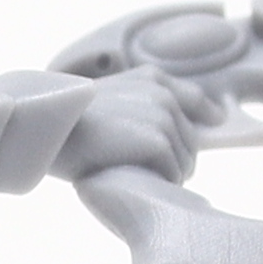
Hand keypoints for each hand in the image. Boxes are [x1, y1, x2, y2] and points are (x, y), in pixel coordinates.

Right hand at [57, 78, 198, 184]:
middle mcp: (163, 94)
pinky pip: (173, 174)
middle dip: (169, 160)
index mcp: (152, 80)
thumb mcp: (114, 104)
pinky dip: (155, 184)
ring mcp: (162, 116)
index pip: (197, 103)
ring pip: (185, 162)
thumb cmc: (71, 125)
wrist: (47, 133)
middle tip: (128, 164)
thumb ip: (154, 106)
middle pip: (190, 144)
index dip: (196, 123)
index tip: (182, 138)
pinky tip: (129, 179)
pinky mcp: (157, 140)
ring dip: (162, 175)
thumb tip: (216, 118)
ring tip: (128, 172)